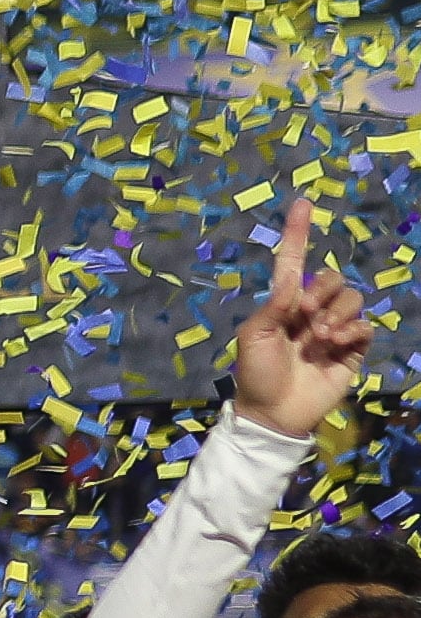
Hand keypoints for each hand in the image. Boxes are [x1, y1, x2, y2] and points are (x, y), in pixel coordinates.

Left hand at [229, 199, 371, 440]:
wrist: (274, 413)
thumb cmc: (256, 374)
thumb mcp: (252, 336)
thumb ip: (273, 305)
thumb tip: (294, 279)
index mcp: (283, 304)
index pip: (293, 262)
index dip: (298, 233)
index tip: (303, 204)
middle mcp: (310, 310)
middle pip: (331, 277)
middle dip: (322, 289)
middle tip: (305, 314)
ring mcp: (333, 328)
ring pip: (351, 297)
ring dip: (336, 311)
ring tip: (320, 336)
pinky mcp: (353, 348)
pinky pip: (364, 324)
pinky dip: (352, 329)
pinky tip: (334, 344)